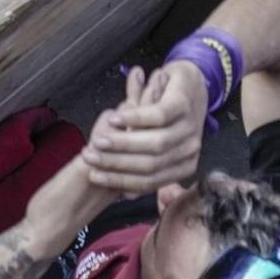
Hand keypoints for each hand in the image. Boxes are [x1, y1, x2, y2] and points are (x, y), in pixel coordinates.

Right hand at [79, 62, 208, 194]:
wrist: (189, 82)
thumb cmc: (166, 117)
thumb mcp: (156, 144)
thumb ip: (142, 166)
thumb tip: (126, 196)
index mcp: (184, 166)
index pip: (149, 182)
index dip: (119, 180)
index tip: (94, 176)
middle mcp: (189, 151)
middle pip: (150, 166)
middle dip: (116, 164)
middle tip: (90, 158)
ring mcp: (188, 128)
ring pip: (153, 143)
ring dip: (122, 143)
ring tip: (98, 142)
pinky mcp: (182, 105)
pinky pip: (156, 116)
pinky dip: (132, 119)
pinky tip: (113, 119)